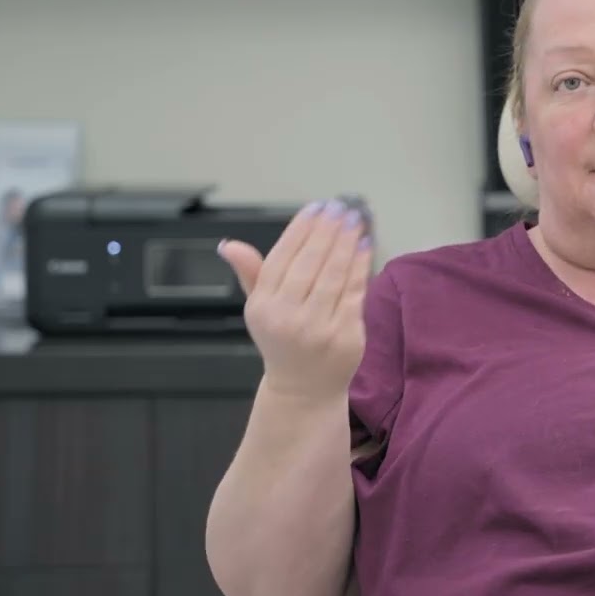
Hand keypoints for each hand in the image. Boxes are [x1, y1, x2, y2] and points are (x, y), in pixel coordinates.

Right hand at [218, 198, 373, 398]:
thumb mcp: (259, 308)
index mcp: (263, 306)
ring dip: (347, 242)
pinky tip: (365, 246)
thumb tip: (228, 244)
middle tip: (342, 206)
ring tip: (356, 220)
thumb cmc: (282, 340)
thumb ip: (251, 274)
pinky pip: (354, 293)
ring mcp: (318, 328)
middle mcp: (287, 316)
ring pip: (335, 274)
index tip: (317, 207)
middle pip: (311, 262)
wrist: (303, 389)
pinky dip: (361, 267)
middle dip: (328, 230)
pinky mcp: (345, 336)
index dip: (302, 229)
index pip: (283, 257)